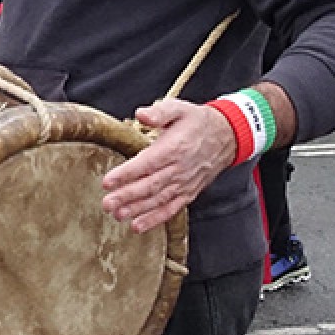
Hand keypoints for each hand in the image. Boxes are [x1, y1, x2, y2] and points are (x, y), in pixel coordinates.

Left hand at [102, 99, 236, 232]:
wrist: (228, 136)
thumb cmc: (197, 122)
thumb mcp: (179, 108)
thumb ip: (159, 111)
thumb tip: (141, 114)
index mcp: (174, 148)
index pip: (147, 163)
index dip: (126, 173)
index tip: (107, 182)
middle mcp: (179, 169)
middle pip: (150, 185)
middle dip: (127, 196)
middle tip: (106, 204)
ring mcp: (184, 183)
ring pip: (158, 200)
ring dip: (137, 210)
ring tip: (117, 216)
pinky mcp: (188, 193)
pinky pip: (171, 209)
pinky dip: (155, 219)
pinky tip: (138, 226)